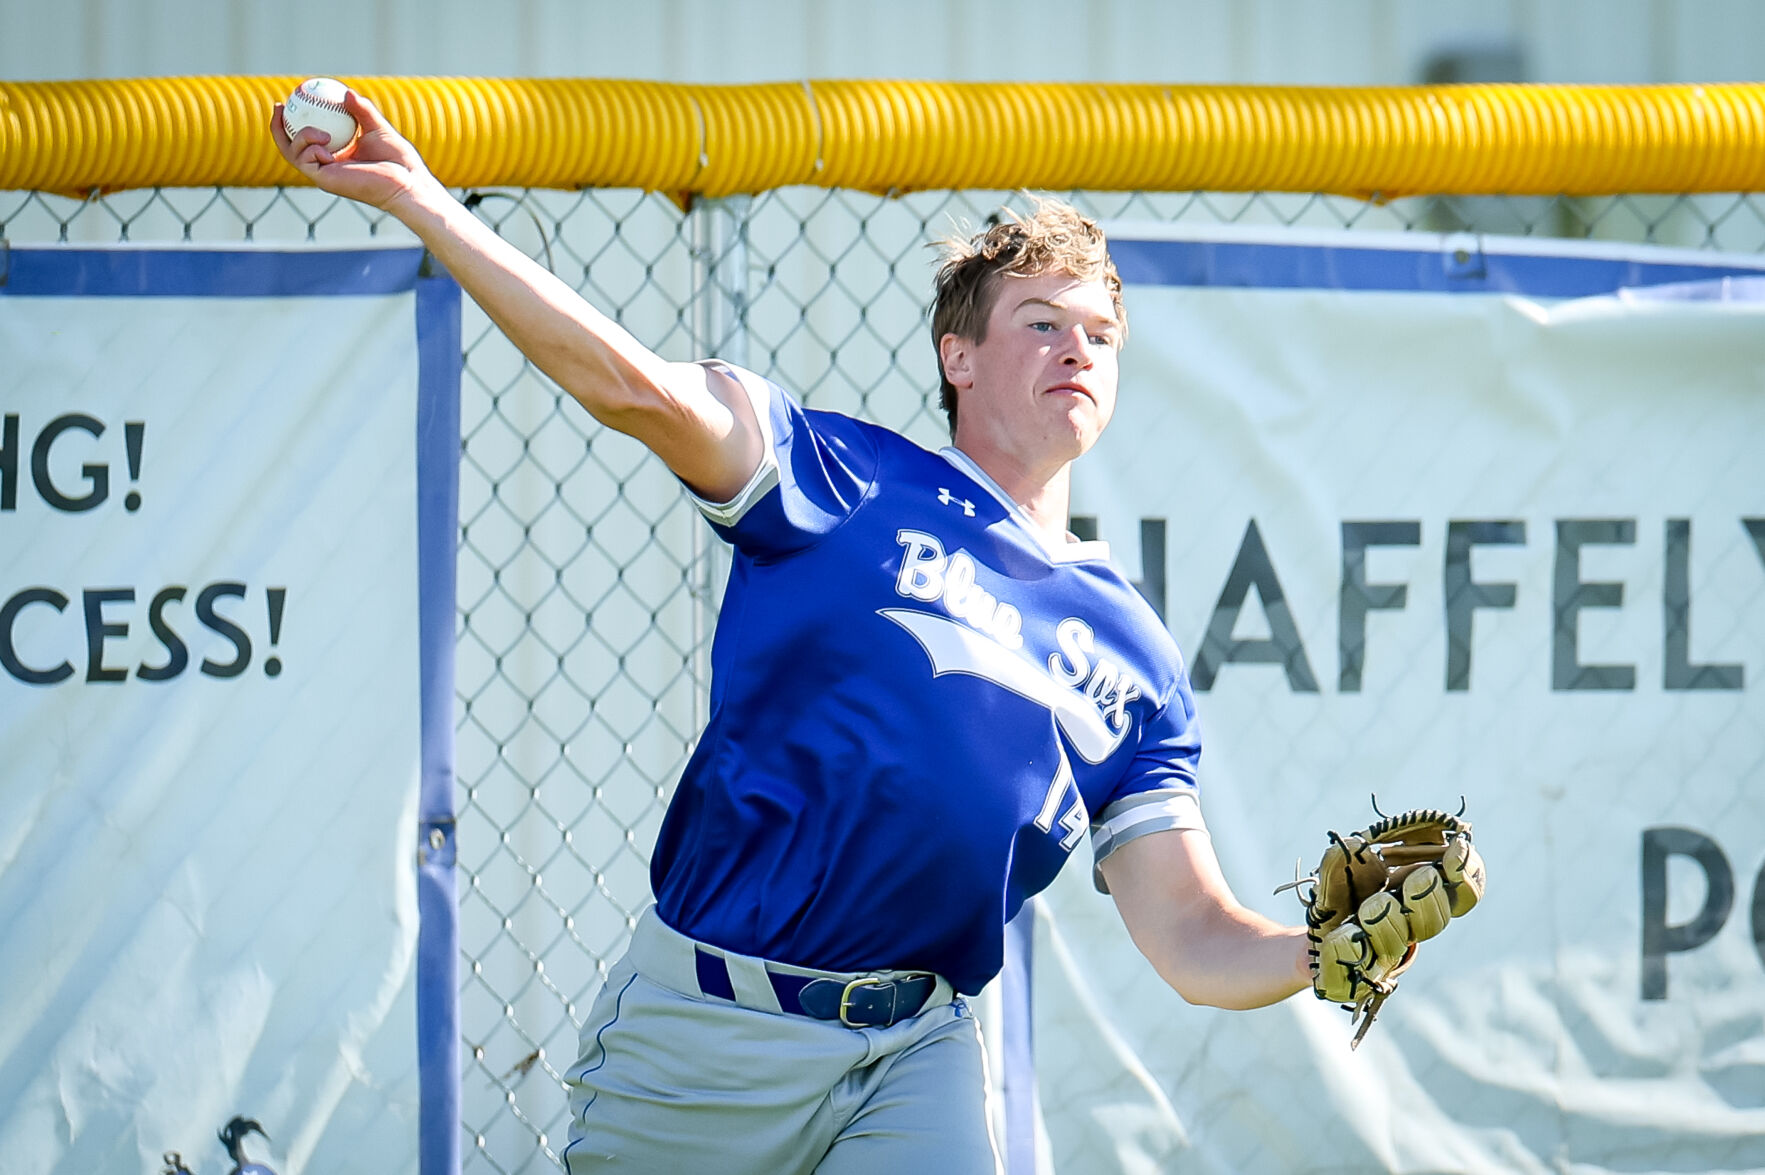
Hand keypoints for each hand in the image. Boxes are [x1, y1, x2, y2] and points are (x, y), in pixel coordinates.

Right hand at [270, 88, 439, 214]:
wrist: (406, 181)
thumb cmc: (398, 160)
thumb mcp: (377, 127)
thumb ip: (362, 110)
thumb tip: (347, 92)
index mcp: (336, 154)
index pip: (307, 137)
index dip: (294, 120)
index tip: (292, 99)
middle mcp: (326, 165)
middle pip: (289, 146)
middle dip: (277, 127)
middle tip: (279, 106)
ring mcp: (324, 174)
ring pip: (293, 152)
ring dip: (301, 136)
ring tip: (323, 133)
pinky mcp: (325, 181)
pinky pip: (305, 160)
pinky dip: (311, 148)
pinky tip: (326, 144)